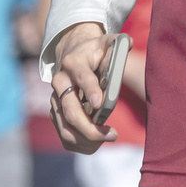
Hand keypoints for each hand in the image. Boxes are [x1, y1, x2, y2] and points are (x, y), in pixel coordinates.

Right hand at [48, 22, 117, 153]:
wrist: (72, 55)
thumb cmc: (95, 51)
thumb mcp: (106, 42)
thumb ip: (118, 43)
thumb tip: (130, 43)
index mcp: (73, 63)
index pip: (81, 77)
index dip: (90, 90)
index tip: (100, 104)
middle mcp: (59, 82)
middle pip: (70, 110)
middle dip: (90, 127)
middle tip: (113, 134)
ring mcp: (55, 100)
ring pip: (65, 128)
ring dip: (87, 140)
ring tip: (108, 137)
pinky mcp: (56, 113)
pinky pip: (65, 136)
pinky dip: (81, 144)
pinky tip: (97, 142)